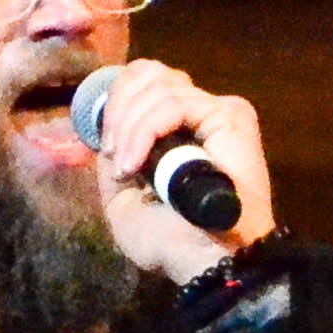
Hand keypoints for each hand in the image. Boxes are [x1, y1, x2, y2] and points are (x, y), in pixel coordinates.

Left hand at [73, 56, 278, 284]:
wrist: (202, 261)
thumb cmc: (169, 241)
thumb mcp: (122, 200)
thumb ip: (115, 157)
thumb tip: (103, 128)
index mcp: (177, 127)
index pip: (144, 81)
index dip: (116, 100)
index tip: (105, 145)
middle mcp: (198, 112)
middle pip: (149, 72)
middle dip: (118, 107)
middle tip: (111, 152)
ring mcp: (216, 110)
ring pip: (159, 86)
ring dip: (129, 126)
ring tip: (125, 168)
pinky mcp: (229, 115)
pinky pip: (174, 104)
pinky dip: (145, 131)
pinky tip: (135, 164)